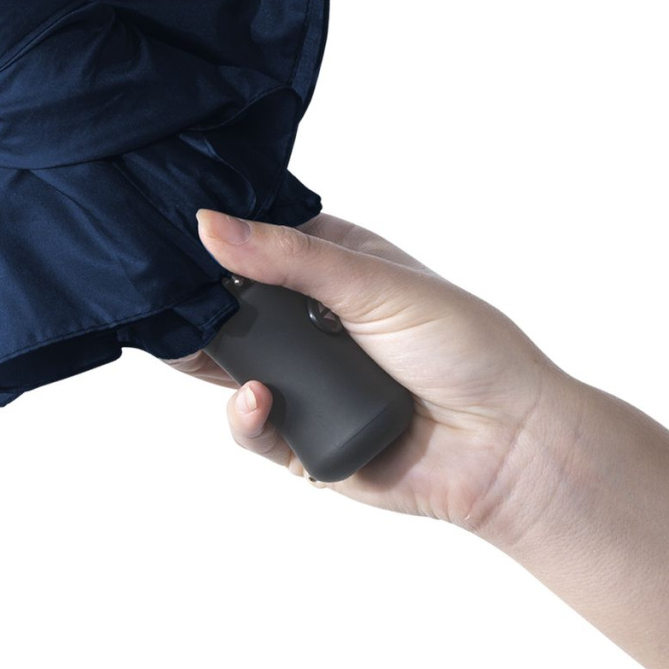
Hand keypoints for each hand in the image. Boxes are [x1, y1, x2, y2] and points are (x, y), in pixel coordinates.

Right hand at [171, 210, 576, 531]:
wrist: (509, 445)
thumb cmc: (466, 348)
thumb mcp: (375, 284)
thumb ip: (290, 258)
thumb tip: (210, 224)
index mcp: (335, 267)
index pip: (257, 242)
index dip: (216, 238)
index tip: (168, 230)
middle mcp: (316, 323)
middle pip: (233, 308)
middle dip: (197, 305)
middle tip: (159, 297)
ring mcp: (309, 383)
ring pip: (230, 371)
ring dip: (210, 361)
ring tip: (195, 349)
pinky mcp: (306, 441)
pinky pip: (255, 430)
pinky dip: (247, 417)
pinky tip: (256, 401)